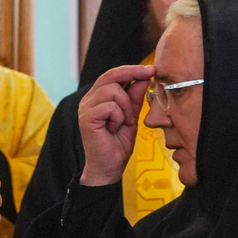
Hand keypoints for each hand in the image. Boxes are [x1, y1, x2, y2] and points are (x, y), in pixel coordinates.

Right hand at [77, 65, 150, 186]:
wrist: (109, 168)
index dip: (131, 69)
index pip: (112, 74)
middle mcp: (88, 100)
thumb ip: (134, 97)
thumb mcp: (131, 116)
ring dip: (125, 108)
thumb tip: (144, 77)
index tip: (151, 69)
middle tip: (142, 93)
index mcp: (97, 97)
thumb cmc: (117, 144)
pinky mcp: (86, 118)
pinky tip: (114, 129)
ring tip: (122, 124)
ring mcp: (85, 108)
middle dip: (131, 82)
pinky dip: (119, 117)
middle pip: (111, 77)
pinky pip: (110, 106)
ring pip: (113, 91)